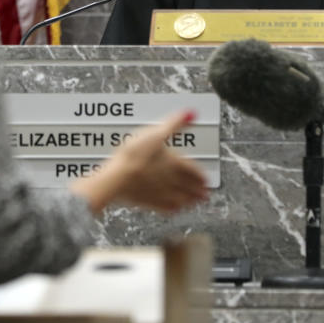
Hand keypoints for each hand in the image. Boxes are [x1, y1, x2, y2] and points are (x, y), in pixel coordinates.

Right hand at [70, 109, 208, 213]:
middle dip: (199, 190)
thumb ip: (175, 123)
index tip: (206, 179)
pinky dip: (173, 209)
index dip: (202, 175)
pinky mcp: (147, 202)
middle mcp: (171, 180)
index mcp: (175, 163)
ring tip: (195, 203)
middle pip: (189, 187)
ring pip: (180, 199)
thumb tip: (192, 113)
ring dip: (190, 201)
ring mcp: (160, 192)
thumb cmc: (134, 155)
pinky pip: (165, 208)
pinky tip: (173, 209)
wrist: (117, 178)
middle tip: (205, 194)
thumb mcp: (155, 132)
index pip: (193, 171)